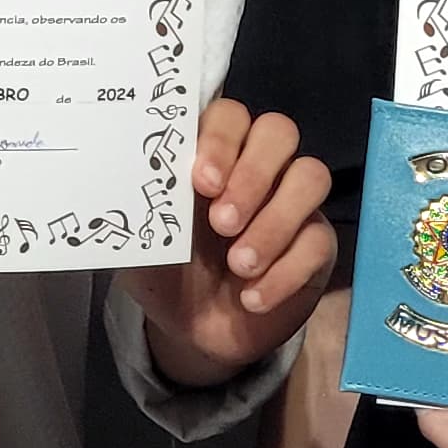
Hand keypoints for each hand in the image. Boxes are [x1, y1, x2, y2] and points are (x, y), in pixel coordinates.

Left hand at [121, 97, 337, 387]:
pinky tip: (252, 298)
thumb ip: (142, 207)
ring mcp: (293, 202)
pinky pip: (319, 240)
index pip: (229, 116)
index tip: (201, 183)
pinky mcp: (317, 244)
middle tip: (221, 223)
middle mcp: (258, 167)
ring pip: (311, 176)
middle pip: (279, 132)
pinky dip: (285, 272)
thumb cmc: (166, 271)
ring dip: (275, 222)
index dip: (221, 140)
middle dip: (252, 175)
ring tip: (239, 265)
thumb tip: (128, 176)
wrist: (193, 331)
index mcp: (212, 155)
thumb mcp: (144, 241)